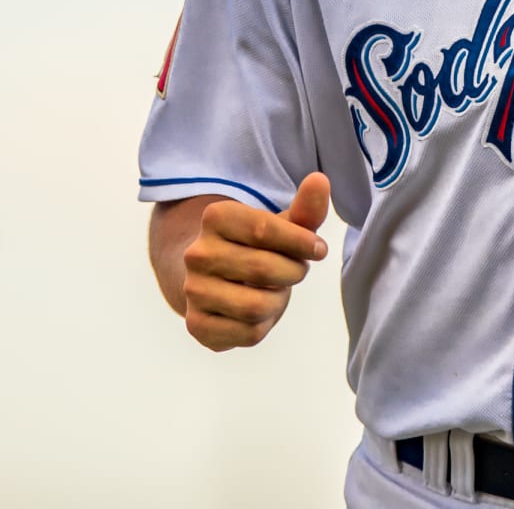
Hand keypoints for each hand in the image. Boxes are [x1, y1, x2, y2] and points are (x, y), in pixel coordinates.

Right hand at [180, 172, 330, 351]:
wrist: (214, 277)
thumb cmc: (258, 245)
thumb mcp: (282, 225)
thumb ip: (305, 209)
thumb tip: (320, 180)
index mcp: (216, 217)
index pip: (265, 229)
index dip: (302, 242)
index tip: (319, 249)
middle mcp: (197, 253)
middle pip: (264, 269)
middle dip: (293, 272)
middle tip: (295, 270)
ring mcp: (193, 291)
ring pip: (256, 306)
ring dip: (279, 300)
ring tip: (275, 290)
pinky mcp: (196, 325)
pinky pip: (248, 333)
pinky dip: (265, 324)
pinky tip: (259, 311)